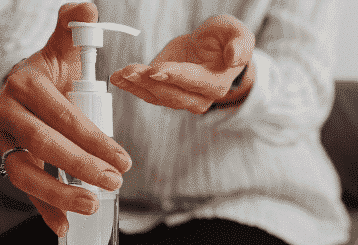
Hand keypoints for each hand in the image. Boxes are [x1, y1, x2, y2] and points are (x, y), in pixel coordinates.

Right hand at [0, 3, 131, 236]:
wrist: (29, 86)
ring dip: (58, 194)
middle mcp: (8, 113)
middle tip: (114, 184)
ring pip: (25, 172)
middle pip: (44, 145)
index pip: (63, 116)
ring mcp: (5, 139)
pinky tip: (63, 227)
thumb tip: (88, 8)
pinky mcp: (10, 159)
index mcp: (25, 84)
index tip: (124, 160)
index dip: (93, 139)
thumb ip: (75, 28)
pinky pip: (23, 188)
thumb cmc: (54, 71)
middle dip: (81, 167)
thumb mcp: (65, 48)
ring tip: (91, 208)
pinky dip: (43, 209)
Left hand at [109, 14, 255, 114]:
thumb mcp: (237, 33)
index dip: (176, 76)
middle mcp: (199, 98)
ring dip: (136, 86)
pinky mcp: (164, 93)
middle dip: (149, 83)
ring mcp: (180, 99)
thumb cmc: (225, 39)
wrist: (211, 48)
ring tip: (120, 74)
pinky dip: (131, 86)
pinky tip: (118, 78)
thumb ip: (240, 44)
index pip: (195, 82)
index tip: (156, 70)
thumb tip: (234, 58)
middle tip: (130, 71)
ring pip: (157, 96)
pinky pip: (147, 93)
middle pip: (172, 94)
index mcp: (217, 84)